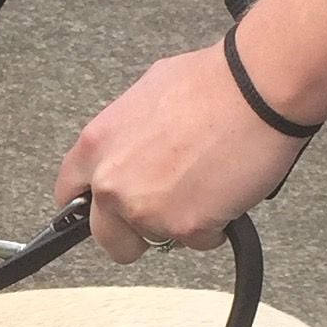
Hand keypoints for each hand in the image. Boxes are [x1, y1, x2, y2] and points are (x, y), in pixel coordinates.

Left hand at [56, 42, 300, 257]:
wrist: (258, 90)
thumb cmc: (212, 83)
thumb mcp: (147, 96)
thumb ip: (127, 137)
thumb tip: (131, 152)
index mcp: (96, 147)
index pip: (69, 194)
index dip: (92, 204)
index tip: (105, 208)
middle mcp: (112, 183)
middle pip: (108, 238)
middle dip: (134, 231)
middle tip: (165, 208)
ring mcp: (146, 210)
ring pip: (157, 240)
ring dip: (179, 224)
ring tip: (207, 185)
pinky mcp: (185, 227)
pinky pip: (197, 242)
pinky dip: (214, 226)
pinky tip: (226, 191)